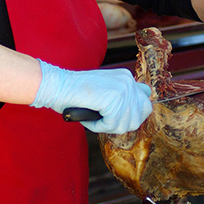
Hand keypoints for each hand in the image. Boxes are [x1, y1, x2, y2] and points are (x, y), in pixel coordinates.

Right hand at [30, 60, 152, 133]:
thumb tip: (134, 114)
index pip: (145, 101)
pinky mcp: (114, 99)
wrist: (58, 85)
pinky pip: (112, 125)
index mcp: (126, 77)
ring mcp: (122, 89)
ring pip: (126, 124)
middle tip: (106, 120)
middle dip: (124, 123)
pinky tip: (89, 117)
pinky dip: (98, 126)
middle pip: (142, 115)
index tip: (118, 116)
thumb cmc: (75, 92)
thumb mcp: (104, 90)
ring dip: (108, 126)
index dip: (134, 114)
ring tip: (94, 117)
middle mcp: (128, 81)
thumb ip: (120, 98)